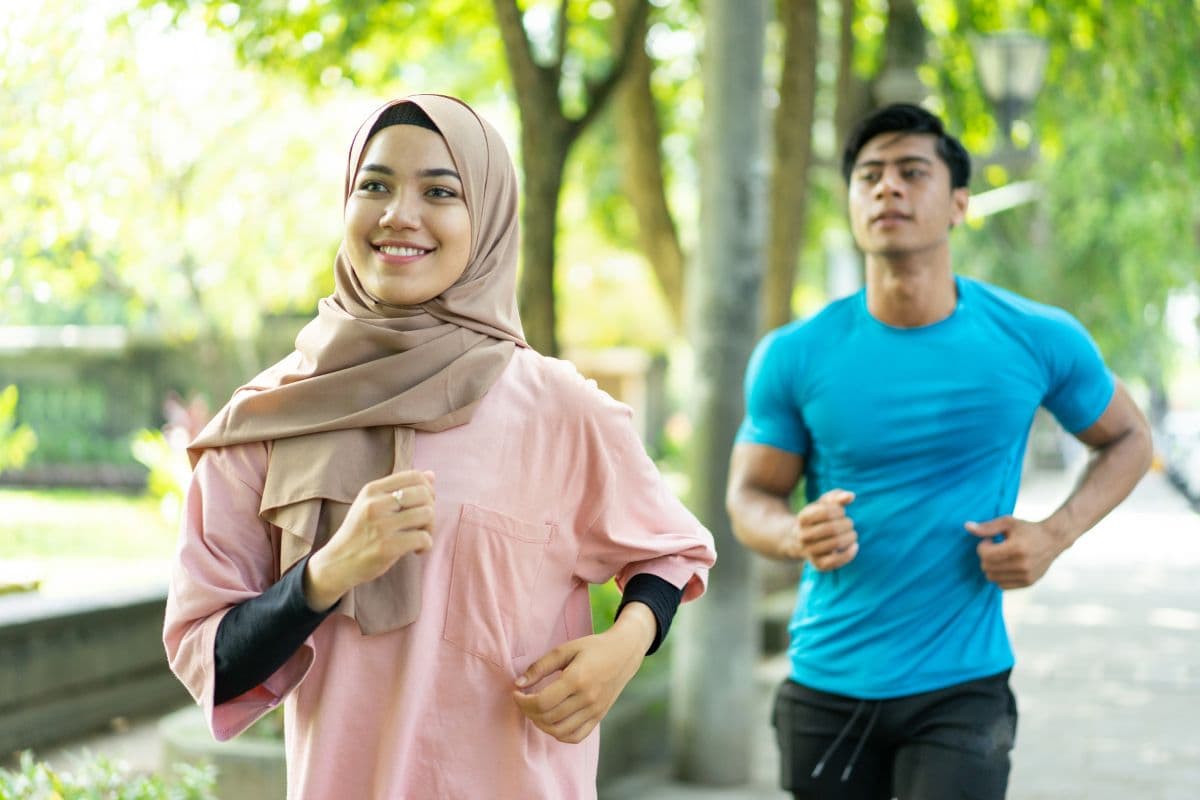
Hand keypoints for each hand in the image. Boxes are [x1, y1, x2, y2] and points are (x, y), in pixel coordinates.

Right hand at [303, 470, 434, 610]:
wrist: (337, 563)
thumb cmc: (359, 532)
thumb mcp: (371, 504)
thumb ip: (400, 489)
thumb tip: (431, 475)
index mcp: (372, 490)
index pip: (414, 476)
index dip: (428, 488)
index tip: (425, 503)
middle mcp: (375, 504)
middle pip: (424, 494)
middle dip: (431, 508)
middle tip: (424, 523)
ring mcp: (380, 525)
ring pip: (427, 514)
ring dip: (430, 528)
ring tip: (420, 537)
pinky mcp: (387, 547)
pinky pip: (423, 538)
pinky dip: (426, 545)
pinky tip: (417, 550)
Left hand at [511, 604, 653, 743]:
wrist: (624, 653)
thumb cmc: (593, 647)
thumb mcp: (565, 649)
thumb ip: (540, 666)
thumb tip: (518, 684)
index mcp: (577, 679)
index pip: (542, 702)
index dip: (523, 701)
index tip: (516, 693)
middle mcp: (587, 699)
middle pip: (548, 718)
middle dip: (528, 711)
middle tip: (523, 699)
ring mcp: (594, 711)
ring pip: (559, 731)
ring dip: (541, 724)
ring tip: (535, 710)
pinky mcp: (599, 717)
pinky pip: (575, 736)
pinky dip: (559, 734)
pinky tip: (552, 721)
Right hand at [786, 489, 857, 569]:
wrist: (798, 541)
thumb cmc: (817, 519)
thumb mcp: (822, 504)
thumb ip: (836, 496)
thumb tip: (850, 496)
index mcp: (802, 518)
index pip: (826, 511)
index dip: (839, 510)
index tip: (842, 512)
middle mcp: (802, 535)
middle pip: (832, 529)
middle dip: (847, 524)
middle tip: (850, 524)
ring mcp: (809, 551)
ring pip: (835, 544)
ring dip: (850, 537)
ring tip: (853, 534)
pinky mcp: (817, 564)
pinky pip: (835, 562)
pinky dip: (849, 554)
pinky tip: (855, 546)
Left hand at [966, 515, 1067, 588]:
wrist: (1053, 539)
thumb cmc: (1028, 528)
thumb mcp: (1008, 522)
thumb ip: (987, 526)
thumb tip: (967, 527)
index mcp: (1017, 548)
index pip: (985, 555)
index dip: (982, 546)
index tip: (990, 540)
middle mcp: (1023, 565)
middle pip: (987, 568)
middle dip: (985, 557)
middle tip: (995, 547)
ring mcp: (1026, 576)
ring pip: (992, 578)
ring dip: (991, 567)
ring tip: (1001, 556)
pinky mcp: (1028, 583)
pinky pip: (1002, 585)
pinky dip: (1000, 576)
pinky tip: (1007, 564)